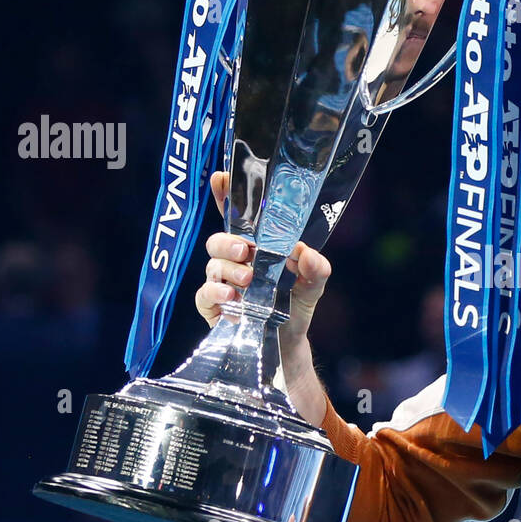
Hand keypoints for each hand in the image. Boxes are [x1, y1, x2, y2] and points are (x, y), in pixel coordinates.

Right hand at [194, 170, 332, 335]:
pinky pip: (204, 294)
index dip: (226, 195)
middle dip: (228, 241)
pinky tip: (232, 298)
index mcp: (257, 247)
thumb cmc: (295, 305)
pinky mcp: (213, 307)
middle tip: (244, 250)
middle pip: (219, 240)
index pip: (237, 216)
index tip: (220, 177)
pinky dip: (216, 292)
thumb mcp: (314, 285)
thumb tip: (306, 253)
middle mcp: (236, 261)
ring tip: (248, 280)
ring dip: (229, 269)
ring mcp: (222, 283)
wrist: (288, 344)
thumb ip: (316, 268)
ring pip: (212, 265)